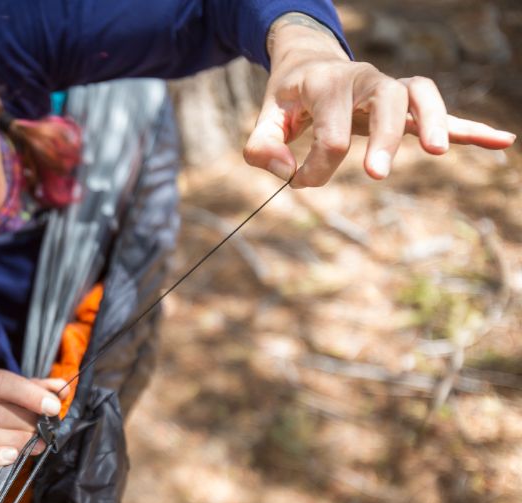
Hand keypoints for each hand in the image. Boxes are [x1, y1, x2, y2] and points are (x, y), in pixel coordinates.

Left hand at [243, 12, 515, 187]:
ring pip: (419, 95)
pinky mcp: (406, 104)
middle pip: (384, 102)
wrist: (310, 64)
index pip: (330, 132)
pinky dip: (470, 126)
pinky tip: (501, 142)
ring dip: (431, 121)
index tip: (298, 181)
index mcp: (326, 82)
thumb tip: (288, 172)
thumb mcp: (264, 119)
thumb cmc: (289, 99)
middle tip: (376, 174)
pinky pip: (442, 111)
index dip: (314, 167)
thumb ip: (261, 148)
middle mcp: (364, 79)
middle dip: (382, 139)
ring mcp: (389, 89)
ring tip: (436, 152)